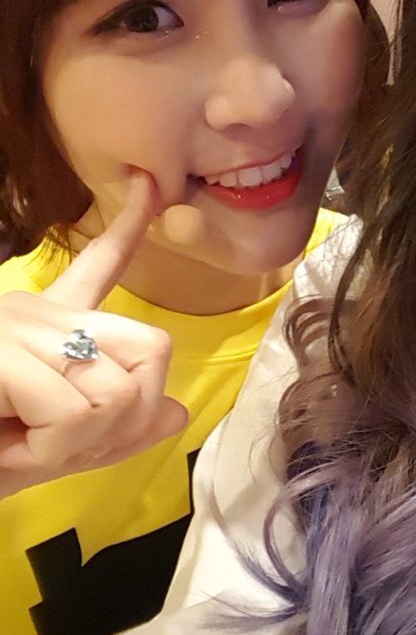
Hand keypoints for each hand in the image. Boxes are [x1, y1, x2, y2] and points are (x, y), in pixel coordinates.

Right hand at [0, 174, 189, 498]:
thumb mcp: (56, 451)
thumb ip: (115, 433)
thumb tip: (178, 411)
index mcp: (46, 328)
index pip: (101, 268)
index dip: (127, 228)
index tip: (146, 183)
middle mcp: (34, 313)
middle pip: (151, 349)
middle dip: (126, 418)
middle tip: (61, 444)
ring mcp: (14, 324)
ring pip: (116, 394)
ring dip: (77, 445)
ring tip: (19, 446)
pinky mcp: (0, 349)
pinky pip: (75, 413)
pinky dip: (50, 451)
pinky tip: (8, 447)